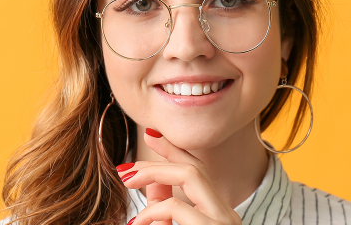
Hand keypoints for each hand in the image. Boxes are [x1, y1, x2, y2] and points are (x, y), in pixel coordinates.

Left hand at [116, 128, 241, 224]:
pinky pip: (176, 206)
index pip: (197, 170)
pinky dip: (152, 210)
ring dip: (154, 172)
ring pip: (190, 174)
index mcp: (218, 212)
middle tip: (125, 168)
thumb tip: (154, 184)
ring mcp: (224, 221)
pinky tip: (137, 223)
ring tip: (127, 179)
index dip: (173, 149)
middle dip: (158, 159)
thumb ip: (166, 208)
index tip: (150, 134)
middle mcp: (226, 213)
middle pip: (194, 167)